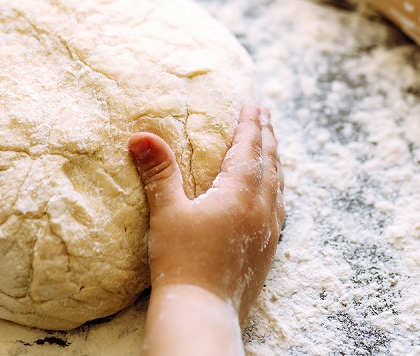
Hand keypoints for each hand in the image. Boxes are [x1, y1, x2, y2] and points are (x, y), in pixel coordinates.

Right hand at [129, 105, 284, 320]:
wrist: (202, 313)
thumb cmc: (181, 263)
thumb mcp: (167, 212)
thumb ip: (159, 172)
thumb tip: (140, 136)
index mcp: (239, 193)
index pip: (249, 148)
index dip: (251, 125)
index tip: (254, 105)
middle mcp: (260, 209)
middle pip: (269, 163)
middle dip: (267, 136)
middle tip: (266, 116)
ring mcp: (268, 231)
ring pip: (278, 185)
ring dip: (274, 161)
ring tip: (271, 147)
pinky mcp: (267, 251)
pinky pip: (279, 208)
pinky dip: (276, 189)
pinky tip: (271, 194)